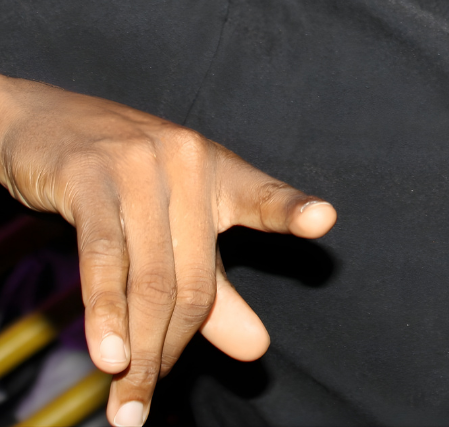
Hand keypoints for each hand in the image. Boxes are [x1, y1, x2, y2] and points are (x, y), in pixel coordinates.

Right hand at [0, 76, 336, 426]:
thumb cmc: (121, 182)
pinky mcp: (89, 177)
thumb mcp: (175, 229)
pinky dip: (107, 313)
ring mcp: (140, 165)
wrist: (47, 126)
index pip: (263, 195)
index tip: (324, 219)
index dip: (293, 209)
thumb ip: (216, 289)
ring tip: (128, 403)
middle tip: (145, 402)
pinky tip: (110, 356)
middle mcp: (188, 162)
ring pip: (149, 275)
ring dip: (139, 350)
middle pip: (195, 275)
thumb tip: (257, 348)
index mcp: (218, 171)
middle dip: (173, 347)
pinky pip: (104, 257)